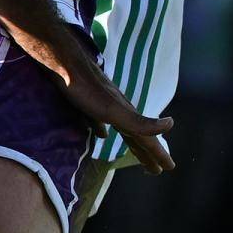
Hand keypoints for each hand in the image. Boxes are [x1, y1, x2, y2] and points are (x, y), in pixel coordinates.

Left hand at [46, 45, 175, 174]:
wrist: (62, 63)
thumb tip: (171, 124)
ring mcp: (102, 105)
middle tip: (156, 169)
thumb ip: (140, 122)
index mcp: (126, 115)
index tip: (170, 167)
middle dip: (147, 153)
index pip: (147, 139)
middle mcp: (118, 110)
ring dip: (130, 141)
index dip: (158, 154)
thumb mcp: (114, 111)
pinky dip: (103, 129)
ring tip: (134, 152)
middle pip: (136, 135)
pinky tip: (101, 133)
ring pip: (121, 128)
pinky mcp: (85, 101)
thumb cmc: (86, 90)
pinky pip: (99, 120)